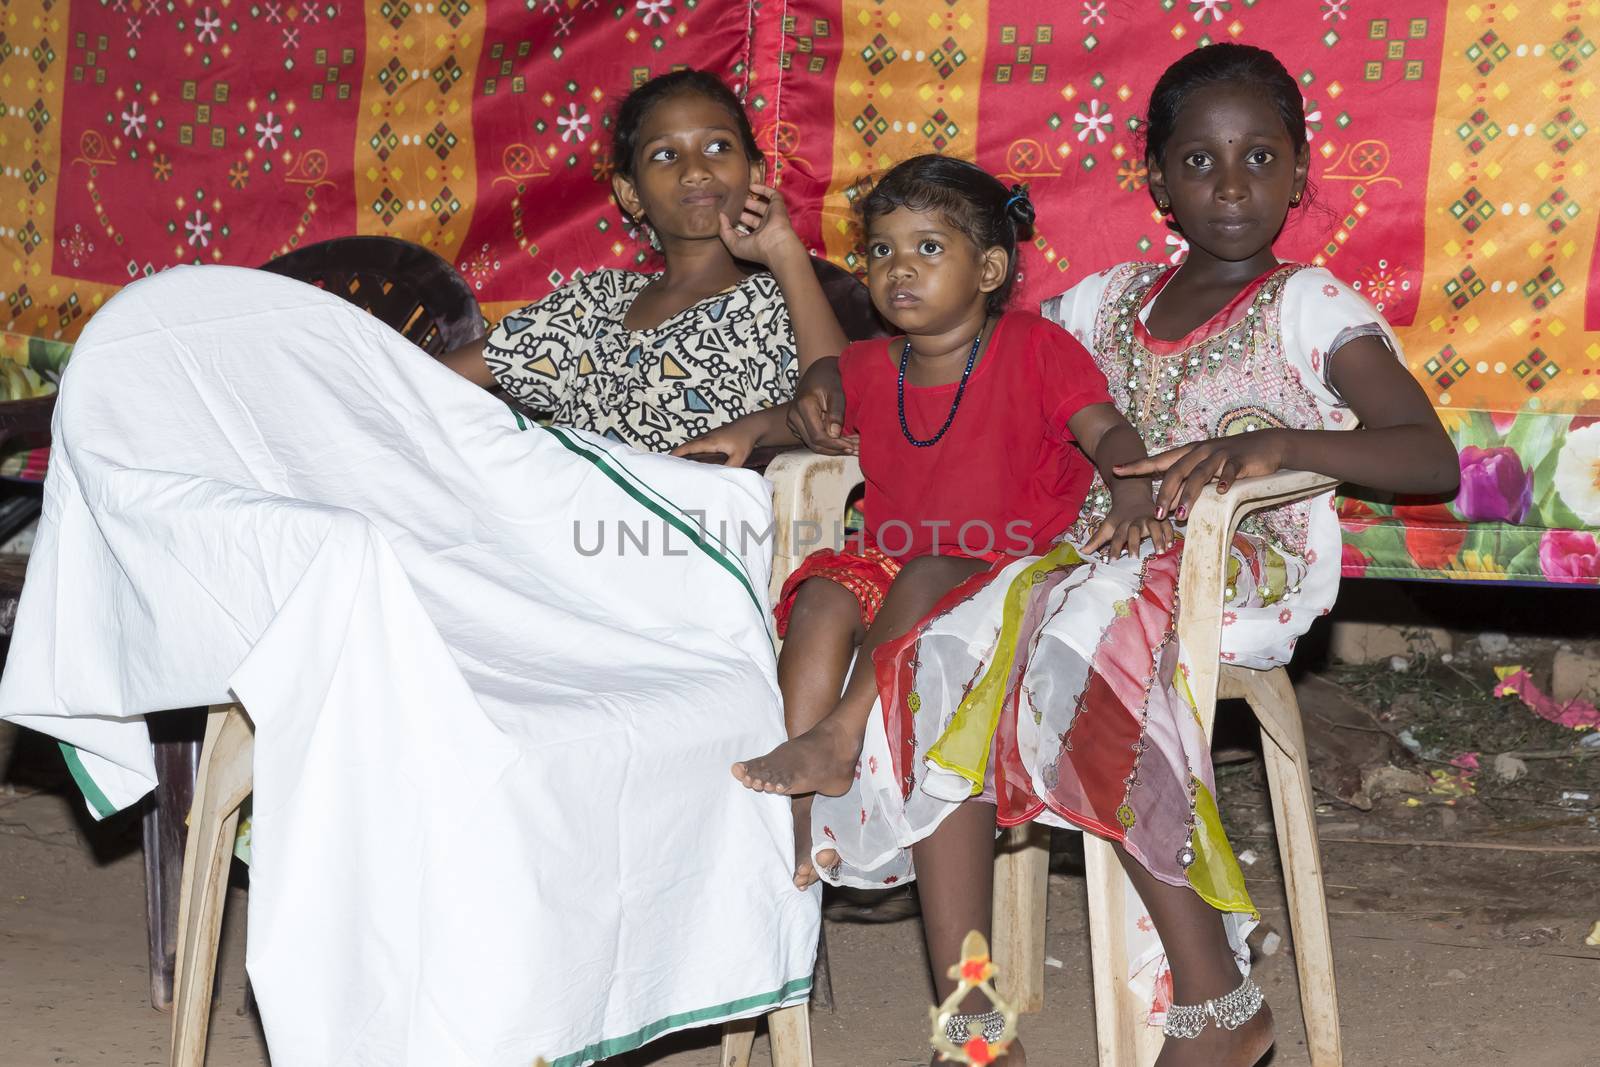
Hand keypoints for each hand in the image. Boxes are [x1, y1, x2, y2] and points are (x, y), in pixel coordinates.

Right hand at [671, 422, 760, 467]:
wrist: (751, 425)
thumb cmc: (745, 440)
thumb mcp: (739, 456)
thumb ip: (730, 467)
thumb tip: (720, 478)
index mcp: (709, 442)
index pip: (688, 448)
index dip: (676, 454)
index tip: (665, 460)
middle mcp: (706, 438)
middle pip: (686, 446)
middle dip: (676, 454)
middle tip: (666, 466)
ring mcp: (708, 437)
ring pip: (692, 446)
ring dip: (683, 453)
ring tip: (675, 465)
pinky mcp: (712, 438)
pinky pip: (697, 445)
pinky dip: (691, 452)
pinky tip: (691, 460)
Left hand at [717, 183, 803, 266]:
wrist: (776, 246)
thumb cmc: (756, 249)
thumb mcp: (734, 244)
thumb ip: (724, 231)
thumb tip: (720, 216)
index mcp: (757, 237)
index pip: (747, 226)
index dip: (738, 220)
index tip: (727, 214)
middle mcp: (766, 226)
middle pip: (754, 214)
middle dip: (744, 208)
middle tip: (732, 202)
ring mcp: (772, 216)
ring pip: (761, 205)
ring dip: (751, 199)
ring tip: (739, 193)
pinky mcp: (778, 206)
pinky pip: (772, 195)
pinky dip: (763, 189)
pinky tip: (751, 186)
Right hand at [786, 360, 857, 455]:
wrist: (818, 371)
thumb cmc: (830, 378)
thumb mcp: (838, 392)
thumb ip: (836, 413)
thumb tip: (834, 435)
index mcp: (803, 406)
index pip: (818, 435)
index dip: (835, 445)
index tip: (851, 447)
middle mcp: (794, 415)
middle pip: (814, 443)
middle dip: (835, 450)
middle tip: (856, 450)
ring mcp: (793, 421)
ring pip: (812, 444)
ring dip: (832, 449)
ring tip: (852, 447)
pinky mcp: (797, 425)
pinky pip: (811, 439)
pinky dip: (827, 443)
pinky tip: (843, 441)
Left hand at [1080, 497, 1173, 558]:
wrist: (1133, 497)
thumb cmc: (1119, 517)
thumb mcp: (1107, 526)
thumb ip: (1096, 540)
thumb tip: (1082, 552)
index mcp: (1122, 524)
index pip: (1116, 537)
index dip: (1113, 548)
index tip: (1112, 561)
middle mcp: (1136, 522)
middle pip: (1134, 532)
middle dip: (1133, 543)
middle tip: (1134, 557)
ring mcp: (1150, 519)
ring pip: (1154, 527)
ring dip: (1158, 538)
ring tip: (1160, 551)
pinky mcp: (1162, 518)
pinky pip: (1168, 525)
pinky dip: (1170, 534)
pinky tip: (1172, 545)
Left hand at [1113, 431, 1287, 520]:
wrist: (1266, 445)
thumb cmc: (1231, 459)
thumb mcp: (1207, 467)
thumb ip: (1188, 480)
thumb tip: (1168, 502)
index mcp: (1190, 452)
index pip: (1159, 460)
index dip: (1137, 465)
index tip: (1116, 469)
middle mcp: (1201, 451)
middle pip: (1177, 471)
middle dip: (1165, 494)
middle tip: (1157, 514)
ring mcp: (1220, 454)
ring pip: (1199, 474)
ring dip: (1188, 495)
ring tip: (1180, 514)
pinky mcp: (1239, 460)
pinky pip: (1229, 471)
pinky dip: (1224, 480)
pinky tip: (1220, 492)